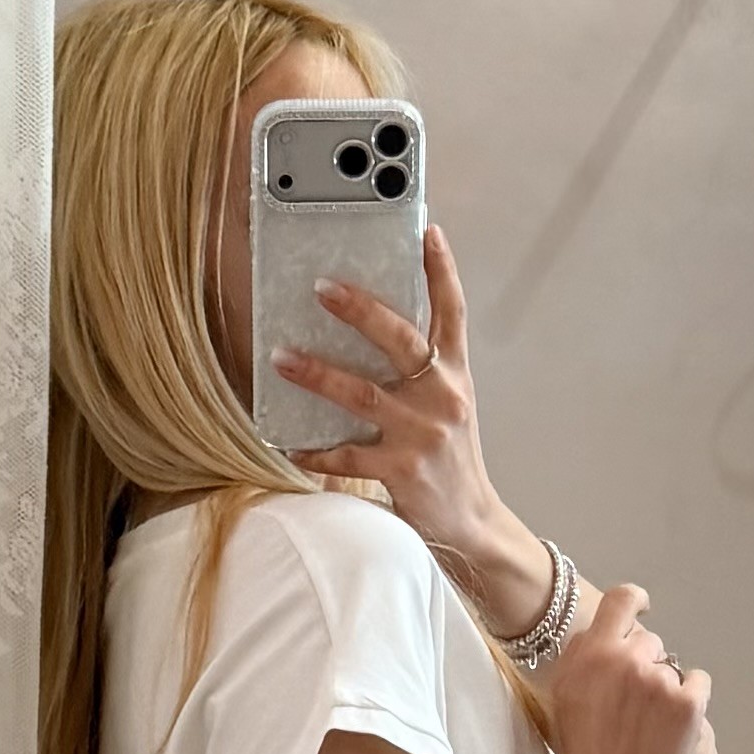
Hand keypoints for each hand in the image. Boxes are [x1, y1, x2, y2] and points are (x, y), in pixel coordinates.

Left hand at [268, 228, 548, 628]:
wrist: (472, 524)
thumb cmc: (451, 461)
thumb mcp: (449, 407)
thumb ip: (422, 372)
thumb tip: (372, 335)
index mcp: (455, 376)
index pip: (452, 311)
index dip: (442, 269)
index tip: (428, 230)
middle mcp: (441, 397)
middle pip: (398, 339)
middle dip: (359, 309)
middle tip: (321, 287)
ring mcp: (421, 434)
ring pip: (360, 393)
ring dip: (316, 373)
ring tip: (281, 358)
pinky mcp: (401, 471)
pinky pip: (345, 456)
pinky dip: (313, 452)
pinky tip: (288, 445)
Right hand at [541, 584, 710, 753]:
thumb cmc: (581, 749)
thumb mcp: (563, 693)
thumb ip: (582, 654)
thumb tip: (604, 633)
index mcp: (594, 651)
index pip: (622, 600)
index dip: (636, 601)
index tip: (644, 609)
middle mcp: (628, 659)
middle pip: (650, 643)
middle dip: (645, 666)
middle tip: (635, 704)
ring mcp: (661, 681)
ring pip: (674, 666)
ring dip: (665, 688)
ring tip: (650, 724)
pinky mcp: (688, 705)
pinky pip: (698, 682)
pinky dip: (691, 699)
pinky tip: (675, 723)